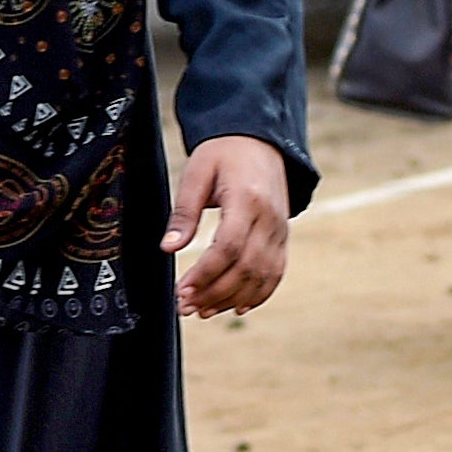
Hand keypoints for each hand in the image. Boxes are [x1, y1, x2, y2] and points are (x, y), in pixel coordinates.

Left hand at [165, 134, 290, 318]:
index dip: (204, 274)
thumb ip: (184, 213)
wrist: (260, 139)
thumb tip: (168, 249)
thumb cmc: (223, 153)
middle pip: (246, 268)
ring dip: (232, 299)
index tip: (181, 290)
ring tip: (203, 311)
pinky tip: (237, 307)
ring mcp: (281, 230)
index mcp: (248, 200)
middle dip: (214, 293)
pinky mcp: (283, 237)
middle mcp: (270, 219)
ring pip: (262, 276)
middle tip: (185, 307)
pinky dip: (258, 295)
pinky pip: (276, 273)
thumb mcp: (197, 173)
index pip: (228, 247)